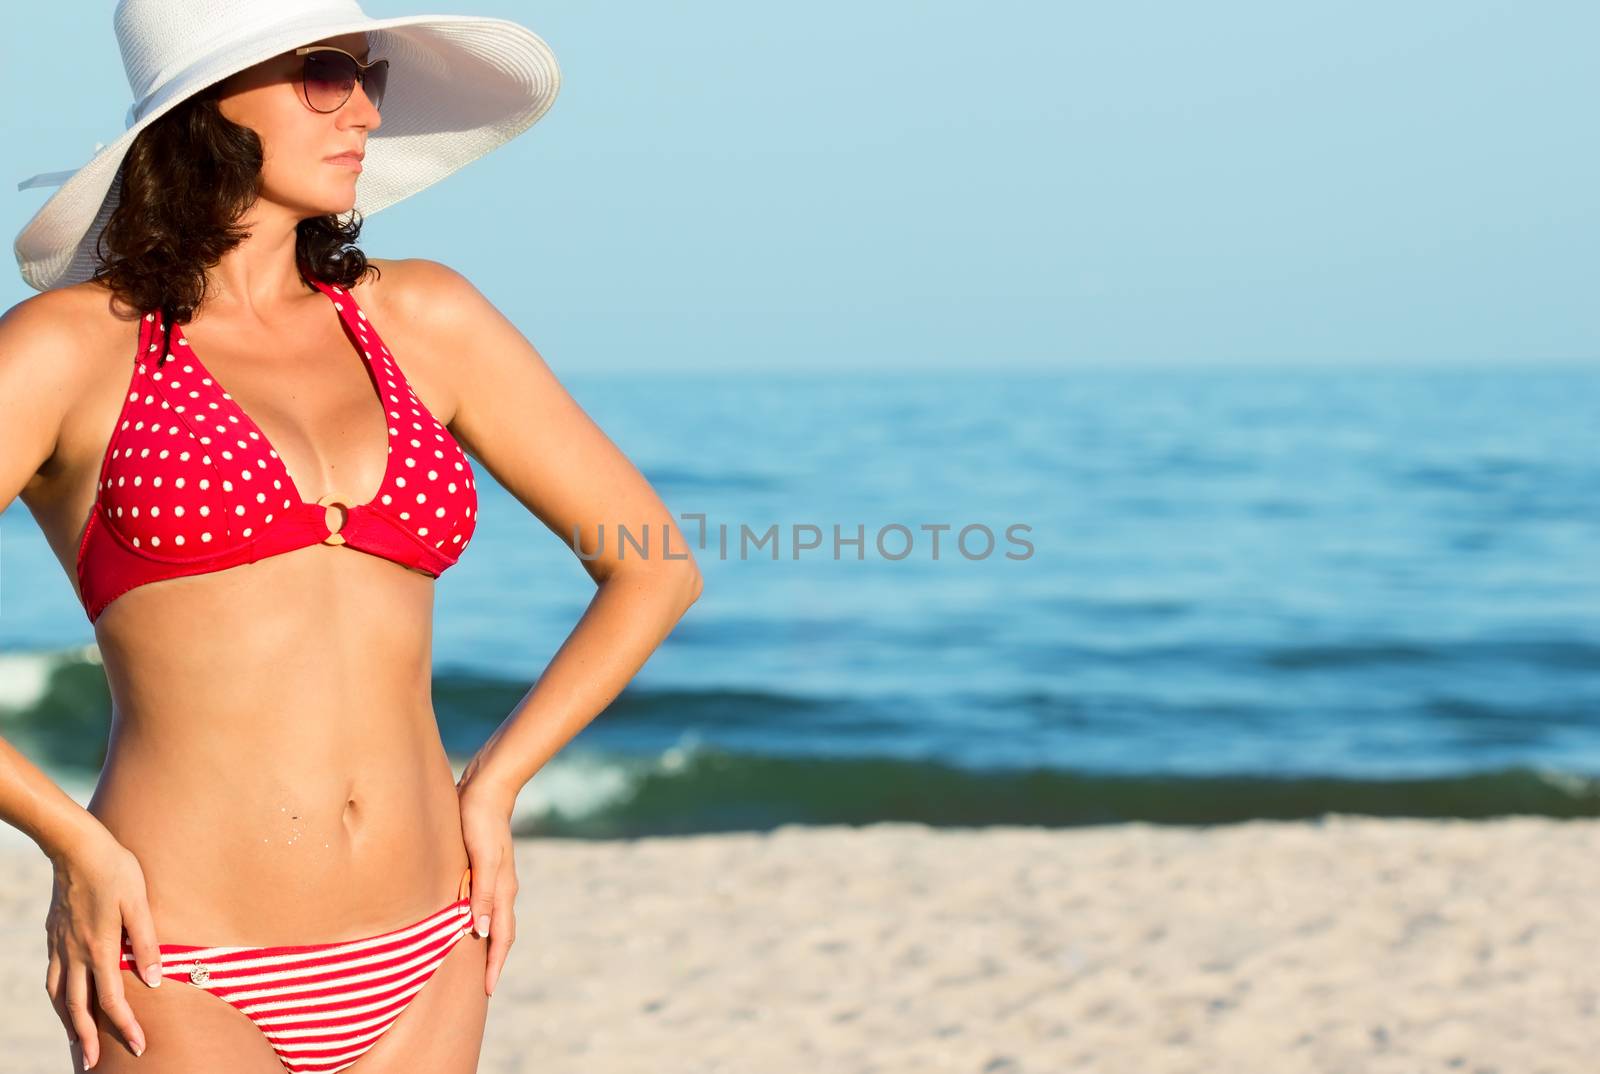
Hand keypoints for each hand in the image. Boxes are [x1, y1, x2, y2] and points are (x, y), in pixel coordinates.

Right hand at [44, 828, 161, 1068]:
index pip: (112, 999)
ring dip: (68, 1024)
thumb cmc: (115, 869)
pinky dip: (58, 999)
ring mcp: (60, 946)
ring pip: (59, 996)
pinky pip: (52, 978)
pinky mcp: (54, 936)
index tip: (138, 1047)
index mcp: (99, 947)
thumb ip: (147, 941)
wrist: (76, 846)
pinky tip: (63, 1003)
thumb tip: (155, 980)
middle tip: (91, 1067)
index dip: (126, 1026)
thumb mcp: (139, 901)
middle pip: (78, 1008)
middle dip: (87, 1040)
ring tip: (76, 1044)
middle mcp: (75, 953)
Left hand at [456, 776, 519, 996]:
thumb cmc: (479, 820)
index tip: (487, 991)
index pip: (502, 936)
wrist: (485, 788)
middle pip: (501, 932)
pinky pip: (485, 905)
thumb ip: (482, 893)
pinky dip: (480, 923)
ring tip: (476, 964)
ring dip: (487, 944)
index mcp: (504, 888)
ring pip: (493, 919)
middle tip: (484, 988)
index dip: (494, 964)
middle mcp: (503, 888)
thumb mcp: (481, 857)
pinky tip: (467, 925)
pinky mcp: (484, 869)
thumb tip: (479, 930)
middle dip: (494, 961)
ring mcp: (495, 878)